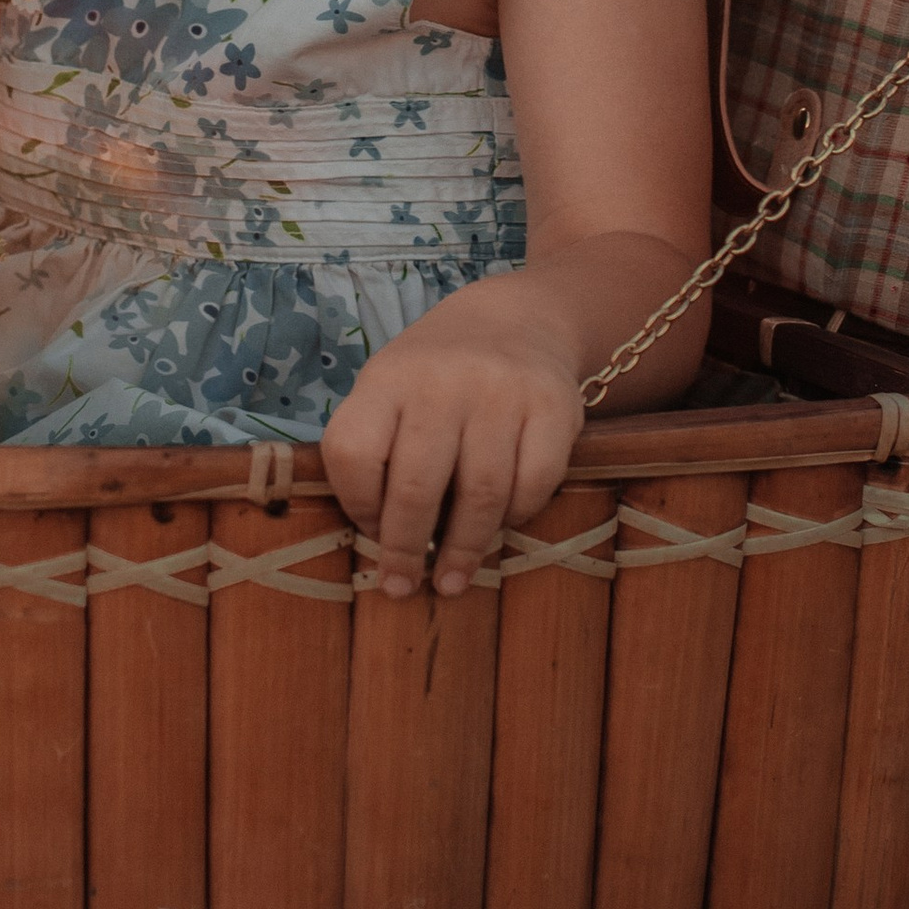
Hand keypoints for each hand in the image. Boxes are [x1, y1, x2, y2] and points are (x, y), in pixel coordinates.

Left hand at [321, 279, 586, 600]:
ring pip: (480, 496)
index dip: (356, 506)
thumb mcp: (390, 389)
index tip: (369, 534)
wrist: (516, 321)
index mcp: (388, 377)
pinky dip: (515, 517)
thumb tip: (379, 539)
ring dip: (463, 549)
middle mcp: (443, 381)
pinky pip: (533, 486)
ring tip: (451, 580)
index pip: (353, 453)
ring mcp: (503, 391)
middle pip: (417, 487)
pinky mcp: (555, 406)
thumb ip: (376, 448)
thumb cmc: (437, 375)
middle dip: (405, 550)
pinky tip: (500, 525)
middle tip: (401, 587)